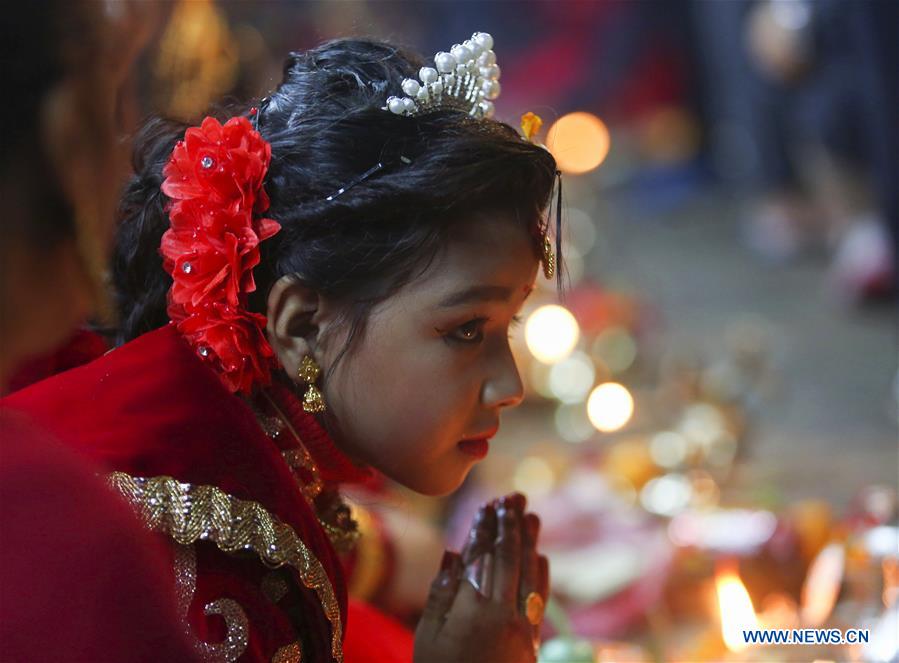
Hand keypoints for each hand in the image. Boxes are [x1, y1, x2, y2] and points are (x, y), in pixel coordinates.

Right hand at [414, 493, 548, 662]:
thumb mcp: (428, 638)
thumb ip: (442, 593)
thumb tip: (456, 553)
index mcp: (475, 609)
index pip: (484, 556)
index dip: (485, 529)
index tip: (488, 505)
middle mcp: (504, 613)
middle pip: (511, 559)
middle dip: (512, 525)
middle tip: (515, 497)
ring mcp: (522, 627)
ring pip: (529, 574)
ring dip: (530, 542)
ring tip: (531, 515)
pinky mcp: (532, 643)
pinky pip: (540, 599)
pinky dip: (541, 574)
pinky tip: (541, 558)